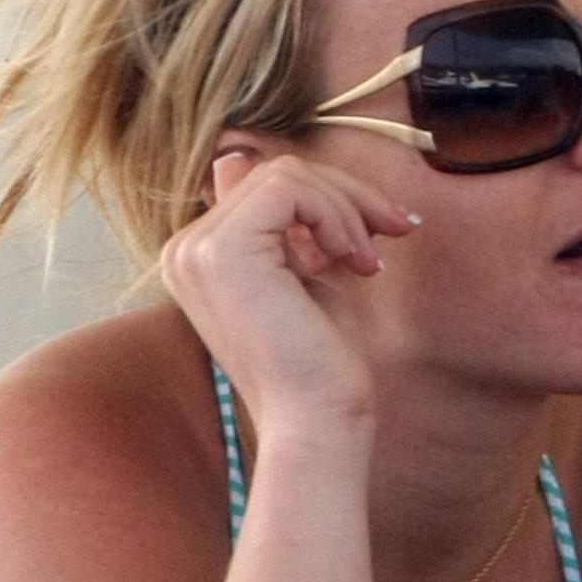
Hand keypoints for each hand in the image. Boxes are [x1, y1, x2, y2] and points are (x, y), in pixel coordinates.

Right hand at [156, 149, 417, 433]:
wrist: (317, 422)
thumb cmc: (322, 365)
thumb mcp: (309, 277)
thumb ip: (289, 228)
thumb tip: (251, 159)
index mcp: (202, 255)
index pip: (264, 186)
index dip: (329, 197)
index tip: (381, 230)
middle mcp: (186, 248)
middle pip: (277, 172)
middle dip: (347, 197)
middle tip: (394, 232)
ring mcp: (197, 249)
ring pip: (286, 175)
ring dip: (347, 210)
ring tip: (369, 262)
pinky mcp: (223, 252)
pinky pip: (289, 190)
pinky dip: (335, 216)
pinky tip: (353, 261)